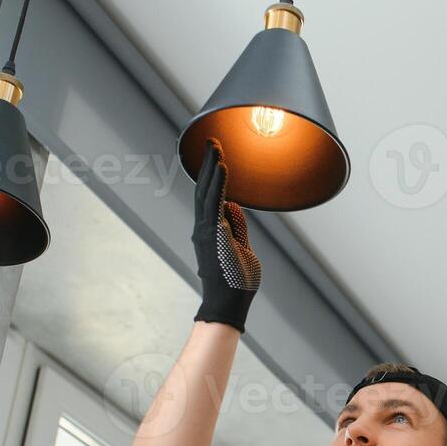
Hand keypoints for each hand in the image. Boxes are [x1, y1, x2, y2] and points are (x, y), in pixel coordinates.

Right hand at [191, 140, 261, 331]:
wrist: (229, 304)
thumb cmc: (237, 282)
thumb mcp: (243, 249)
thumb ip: (237, 227)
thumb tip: (233, 205)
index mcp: (211, 230)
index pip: (210, 197)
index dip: (212, 175)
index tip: (216, 156)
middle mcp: (203, 228)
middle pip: (204, 189)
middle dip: (207, 164)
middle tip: (211, 141)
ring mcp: (205, 231)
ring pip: (206, 192)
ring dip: (211, 167)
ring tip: (215, 146)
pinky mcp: (211, 235)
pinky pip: (213, 204)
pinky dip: (217, 185)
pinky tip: (221, 168)